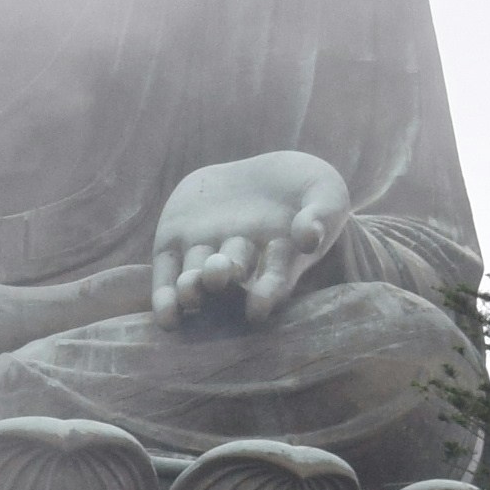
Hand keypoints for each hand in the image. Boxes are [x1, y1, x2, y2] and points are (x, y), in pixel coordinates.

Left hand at [148, 151, 351, 330]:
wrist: (260, 172)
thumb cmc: (303, 185)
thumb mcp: (325, 190)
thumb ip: (321, 213)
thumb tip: (309, 238)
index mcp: (278, 256)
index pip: (272, 280)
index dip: (265, 294)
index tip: (258, 309)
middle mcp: (240, 262)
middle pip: (230, 278)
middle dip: (223, 278)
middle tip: (219, 275)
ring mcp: (206, 253)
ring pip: (196, 278)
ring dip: (192, 289)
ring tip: (190, 292)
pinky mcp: (175, 241)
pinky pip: (166, 273)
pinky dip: (164, 297)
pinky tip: (166, 317)